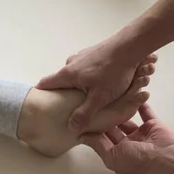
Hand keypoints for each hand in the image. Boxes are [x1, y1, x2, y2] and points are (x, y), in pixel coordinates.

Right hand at [37, 36, 157, 130]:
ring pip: (76, 75)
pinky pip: (87, 68)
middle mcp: (71, 63)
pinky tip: (104, 82)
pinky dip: (91, 76)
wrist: (131, 46)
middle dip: (66, 93)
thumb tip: (70, 127)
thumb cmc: (114, 71)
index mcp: (68, 74)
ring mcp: (82, 56)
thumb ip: (84, 113)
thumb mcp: (100, 98)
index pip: (45, 84)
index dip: (41, 94)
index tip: (41, 104)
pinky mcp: (93, 53)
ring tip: (94, 94)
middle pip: (62, 81)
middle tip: (74, 105)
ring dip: (82, 84)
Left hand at [82, 104, 173, 173]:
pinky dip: (140, 104)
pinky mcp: (153, 125)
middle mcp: (129, 144)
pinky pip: (145, 112)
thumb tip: (80, 136)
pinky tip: (131, 93)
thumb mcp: (112, 156)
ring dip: (121, 110)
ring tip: (110, 97)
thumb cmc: (137, 160)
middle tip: (94, 102)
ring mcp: (142, 134)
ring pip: (128, 119)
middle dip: (105, 118)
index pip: (103, 139)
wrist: (165, 157)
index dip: (94, 129)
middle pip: (114, 128)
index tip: (84, 116)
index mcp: (118, 154)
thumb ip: (98, 145)